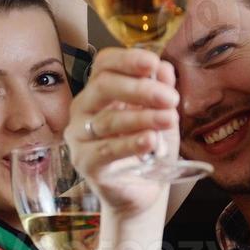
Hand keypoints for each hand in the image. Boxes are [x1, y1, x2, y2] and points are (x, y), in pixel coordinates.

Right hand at [66, 48, 178, 222]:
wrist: (143, 190)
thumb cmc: (148, 148)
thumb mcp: (161, 113)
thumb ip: (161, 90)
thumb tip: (164, 68)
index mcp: (99, 91)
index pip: (104, 64)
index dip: (127, 59)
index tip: (153, 63)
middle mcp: (83, 109)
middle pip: (103, 87)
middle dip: (140, 89)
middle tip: (170, 98)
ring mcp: (79, 137)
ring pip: (108, 120)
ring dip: (143, 117)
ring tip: (169, 119)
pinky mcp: (84, 163)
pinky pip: (106, 149)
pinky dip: (131, 143)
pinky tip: (151, 140)